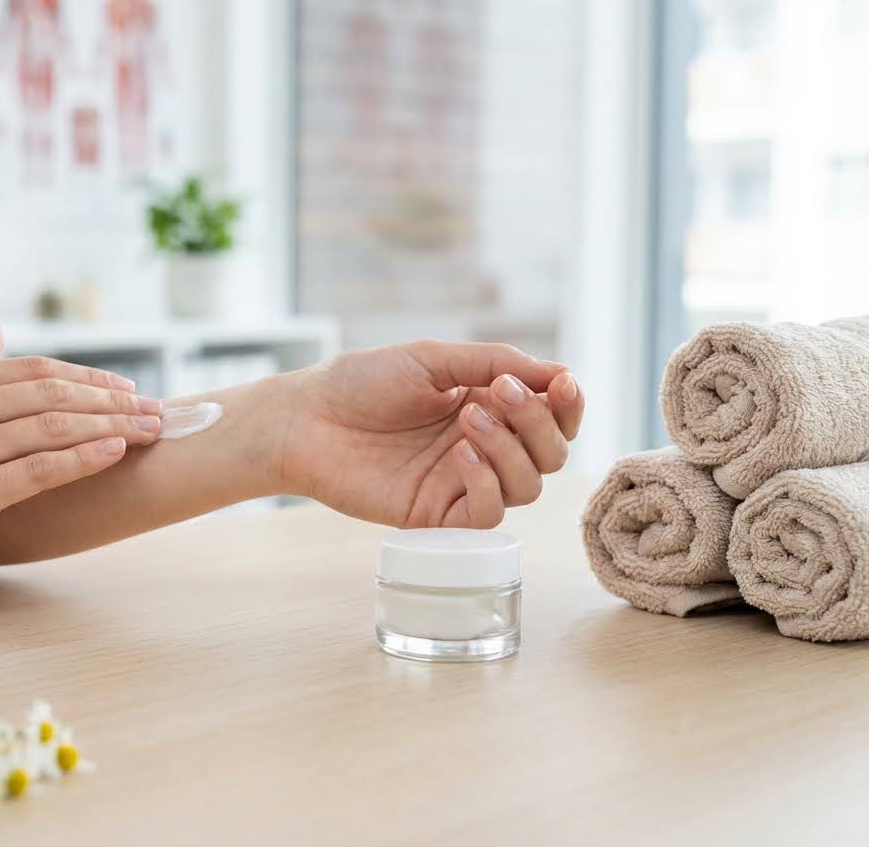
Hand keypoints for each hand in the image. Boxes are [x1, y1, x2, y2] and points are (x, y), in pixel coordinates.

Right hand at [0, 325, 163, 584]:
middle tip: (154, 407)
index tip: (124, 388)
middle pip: (52, 392)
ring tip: (149, 429)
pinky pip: (38, 469)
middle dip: (111, 399)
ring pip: (53, 426)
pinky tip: (114, 452)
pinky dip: (82, 457)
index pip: (32, 369)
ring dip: (110, 426)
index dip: (86, 377)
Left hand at [279, 341, 583, 528]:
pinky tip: (461, 453)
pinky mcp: (436, 515)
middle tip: (499, 393)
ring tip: (469, 418)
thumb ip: (493, 362)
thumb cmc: (361, 382)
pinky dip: (487, 482)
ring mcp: (460, 482)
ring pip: (528, 485)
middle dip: (538, 422)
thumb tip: (559, 374)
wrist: (306, 418)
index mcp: (486, 405)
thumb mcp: (432, 359)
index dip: (568, 404)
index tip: (563, 383)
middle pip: (550, 453)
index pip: (552, 415)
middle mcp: (482, 446)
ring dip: (511, 449)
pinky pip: (488, 514)